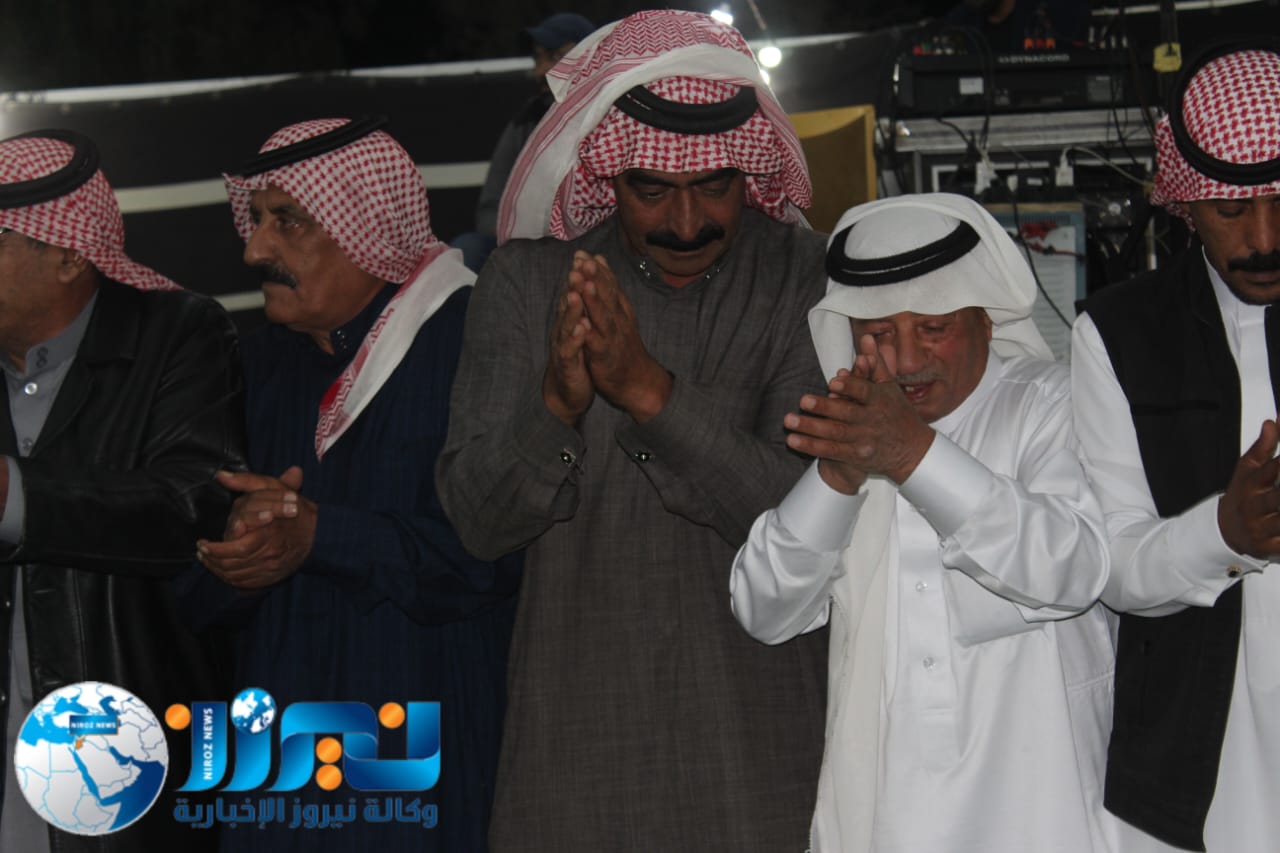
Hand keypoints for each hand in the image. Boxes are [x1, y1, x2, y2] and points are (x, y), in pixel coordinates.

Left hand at [197, 466, 316, 589]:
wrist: (318, 534)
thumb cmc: (294, 509)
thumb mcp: (274, 488)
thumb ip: (247, 481)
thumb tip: (221, 475)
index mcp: (269, 532)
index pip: (237, 548)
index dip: (216, 549)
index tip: (202, 544)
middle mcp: (271, 553)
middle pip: (234, 564)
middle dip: (212, 560)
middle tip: (201, 551)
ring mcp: (272, 568)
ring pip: (238, 575)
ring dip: (217, 570)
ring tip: (206, 560)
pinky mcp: (272, 577)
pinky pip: (246, 583)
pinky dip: (230, 579)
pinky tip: (221, 570)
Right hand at [542, 258, 595, 424]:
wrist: (567, 391)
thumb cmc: (576, 357)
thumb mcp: (579, 329)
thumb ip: (580, 307)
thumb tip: (583, 281)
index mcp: (569, 319)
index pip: (573, 293)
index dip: (578, 276)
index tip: (584, 256)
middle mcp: (563, 329)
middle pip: (568, 303)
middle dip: (573, 285)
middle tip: (578, 266)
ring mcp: (563, 346)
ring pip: (566, 324)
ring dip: (572, 309)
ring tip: (576, 293)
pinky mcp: (567, 364)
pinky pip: (570, 350)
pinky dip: (576, 339)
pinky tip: (582, 328)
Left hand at [572, 252, 671, 421]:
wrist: (637, 379)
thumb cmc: (623, 345)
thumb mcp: (619, 313)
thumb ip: (608, 288)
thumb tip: (600, 260)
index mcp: (620, 309)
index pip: (609, 285)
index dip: (596, 269)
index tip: (583, 253)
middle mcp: (618, 320)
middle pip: (606, 296)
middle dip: (595, 278)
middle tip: (583, 261)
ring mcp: (613, 338)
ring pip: (603, 316)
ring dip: (593, 300)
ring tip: (584, 283)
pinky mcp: (606, 356)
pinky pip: (597, 343)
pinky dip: (589, 332)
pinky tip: (581, 323)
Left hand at [785, 335, 934, 491]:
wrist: (912, 452)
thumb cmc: (897, 412)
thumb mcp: (890, 387)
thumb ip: (875, 363)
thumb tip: (865, 337)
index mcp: (881, 400)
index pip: (865, 392)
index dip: (850, 387)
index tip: (832, 382)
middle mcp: (873, 420)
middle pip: (846, 413)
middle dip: (824, 407)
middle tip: (802, 400)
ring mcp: (864, 440)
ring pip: (835, 433)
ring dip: (810, 427)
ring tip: (788, 420)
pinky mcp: (856, 456)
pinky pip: (831, 451)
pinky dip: (811, 446)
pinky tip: (793, 440)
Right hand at [1218, 420, 1279, 558]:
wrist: (1224, 530)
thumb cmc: (1242, 495)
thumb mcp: (1247, 469)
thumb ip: (1264, 446)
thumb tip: (1273, 421)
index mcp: (1251, 484)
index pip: (1269, 469)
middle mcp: (1255, 506)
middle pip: (1276, 499)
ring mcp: (1260, 528)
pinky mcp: (1267, 547)